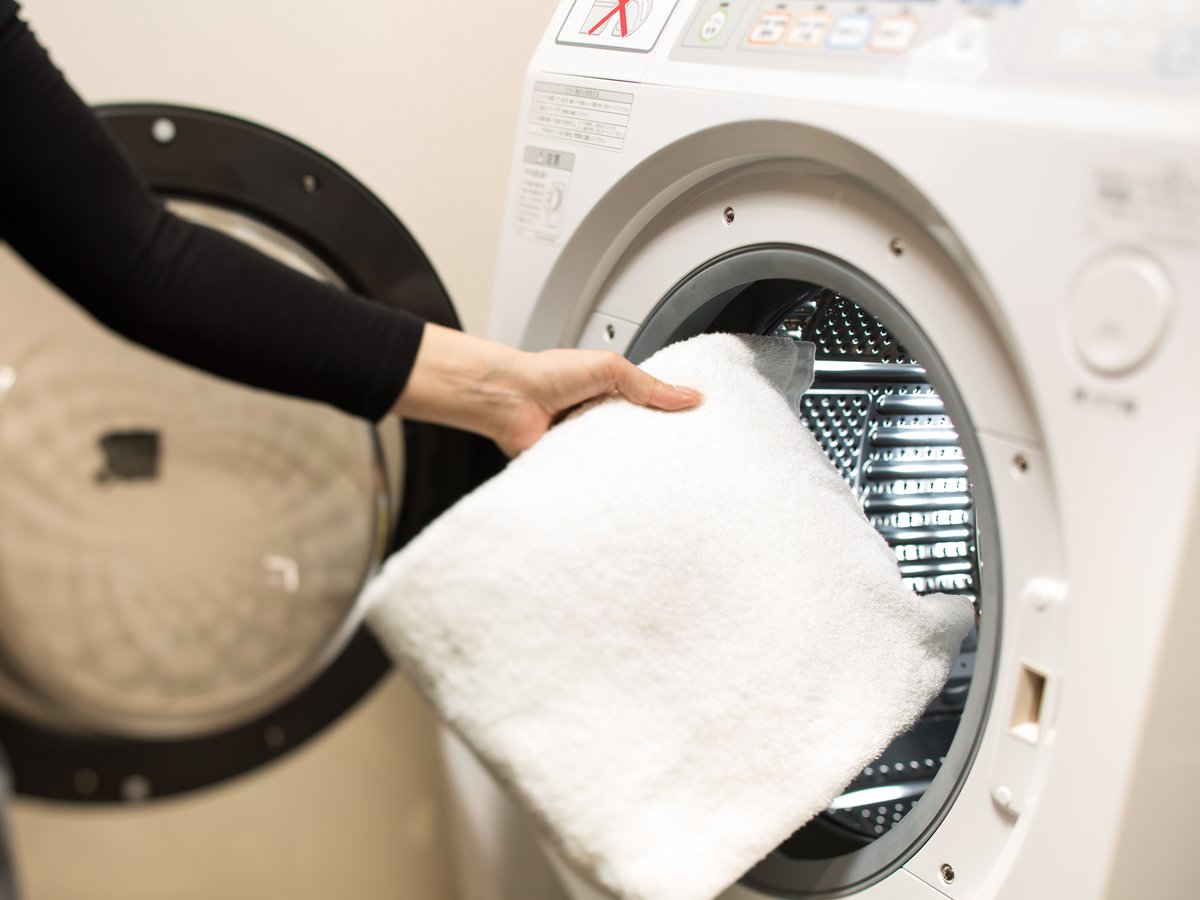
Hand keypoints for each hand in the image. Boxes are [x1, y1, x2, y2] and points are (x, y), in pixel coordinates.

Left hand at [391, 324, 701, 455]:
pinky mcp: (572, 468)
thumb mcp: (609, 368)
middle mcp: (601, 422)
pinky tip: (622, 487)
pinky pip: (596, 479)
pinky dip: (606, 482)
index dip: (673, 421)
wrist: (509, 398)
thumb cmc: (548, 374)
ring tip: (659, 478)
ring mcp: (587, 446)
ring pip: (620, 463)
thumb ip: (648, 385)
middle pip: (640, 440)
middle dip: (657, 450)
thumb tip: (690, 397)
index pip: (652, 411)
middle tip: (684, 460)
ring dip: (632, 468)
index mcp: (613, 395)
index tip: (698, 431)